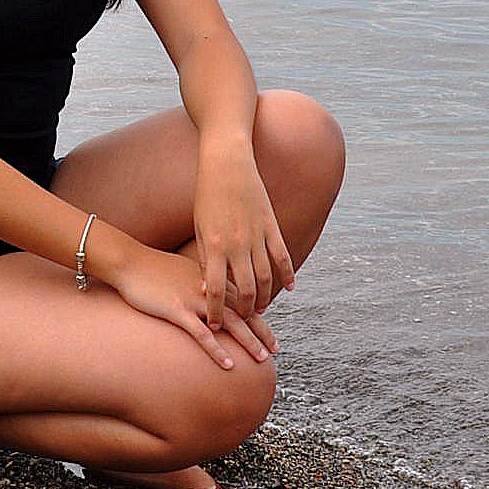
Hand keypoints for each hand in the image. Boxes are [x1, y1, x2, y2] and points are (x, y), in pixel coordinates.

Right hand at [109, 245, 276, 368]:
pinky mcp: (177, 310)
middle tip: (275, 350)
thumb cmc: (152, 268)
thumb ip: (200, 282)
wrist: (129, 262)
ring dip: (248, 341)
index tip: (269, 332)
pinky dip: (217, 350)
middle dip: (261, 331)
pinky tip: (228, 364)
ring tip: (261, 358)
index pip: (242, 299)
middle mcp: (208, 288)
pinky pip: (202, 334)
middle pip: (242, 311)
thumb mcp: (183, 271)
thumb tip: (210, 295)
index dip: (259, 316)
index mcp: (211, 278)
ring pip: (229, 323)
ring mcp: (193, 299)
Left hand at [192, 142, 295, 329]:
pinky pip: (282, 255)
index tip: (217, 325)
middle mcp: (237, 244)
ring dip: (265, 297)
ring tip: (261, 309)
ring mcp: (257, 235)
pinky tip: (288, 288)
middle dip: (244, 310)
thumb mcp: (200, 227)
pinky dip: (287, 274)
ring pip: (266, 276)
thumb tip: (208, 288)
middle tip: (244, 322)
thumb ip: (206, 257)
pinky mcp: (271, 225)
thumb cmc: (207, 196)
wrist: (226, 163)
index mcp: (215, 245)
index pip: (216, 290)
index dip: (217, 312)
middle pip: (245, 289)